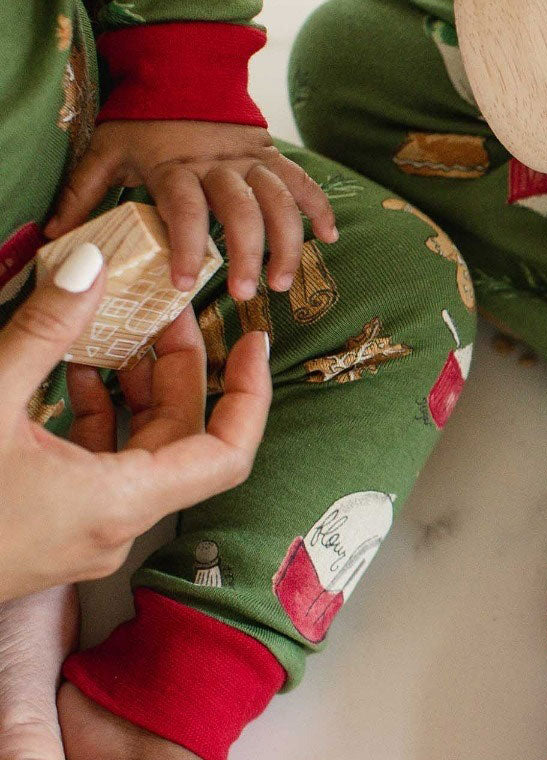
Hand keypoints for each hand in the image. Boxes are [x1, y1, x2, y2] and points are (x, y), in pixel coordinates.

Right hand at [0, 243, 271, 601]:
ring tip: (121, 329)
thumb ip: (44, 330)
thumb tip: (90, 264)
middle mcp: (113, 525)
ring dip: (136, 388)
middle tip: (166, 308)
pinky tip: (74, 372)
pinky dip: (98, 415)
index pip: (228, 453)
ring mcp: (83, 531)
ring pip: (140, 450)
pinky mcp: (52, 527)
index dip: (251, 394)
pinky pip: (100, 464)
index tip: (253, 341)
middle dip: (180, 368)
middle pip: (184, 439)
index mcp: (118, 503)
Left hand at [43, 121, 337, 301]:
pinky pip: (301, 180)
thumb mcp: (105, 151)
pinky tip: (328, 237)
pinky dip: (319, 207)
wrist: (181, 69)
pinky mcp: (271, 153)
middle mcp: (217, 162)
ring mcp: (249, 157)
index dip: (187, 246)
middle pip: (241, 210)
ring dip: (286, 242)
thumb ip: (82, 191)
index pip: (185, 209)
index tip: (186, 284)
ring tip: (282, 281)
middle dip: (247, 254)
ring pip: (278, 200)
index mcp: (175, 164)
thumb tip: (54, 235)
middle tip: (245, 294)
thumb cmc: (142, 119)